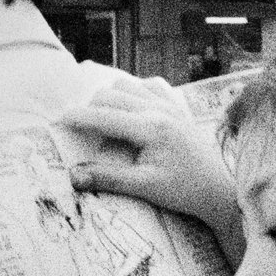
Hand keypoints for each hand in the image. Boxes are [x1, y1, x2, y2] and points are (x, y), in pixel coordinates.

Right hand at [61, 84, 239, 241]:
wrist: (218, 189)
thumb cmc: (184, 190)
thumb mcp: (145, 187)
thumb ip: (108, 178)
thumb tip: (74, 176)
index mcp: (150, 127)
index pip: (103, 115)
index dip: (77, 117)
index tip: (57, 120)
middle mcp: (159, 109)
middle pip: (110, 94)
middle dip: (89, 108)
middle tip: (78, 128)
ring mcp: (169, 105)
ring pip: (127, 85)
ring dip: (109, 98)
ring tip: (101, 121)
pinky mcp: (176, 107)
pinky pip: (147, 86)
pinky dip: (131, 93)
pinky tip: (128, 111)